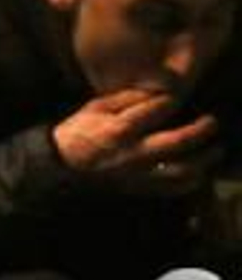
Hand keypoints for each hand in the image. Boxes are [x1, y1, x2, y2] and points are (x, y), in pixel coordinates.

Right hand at [52, 88, 221, 197]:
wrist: (64, 163)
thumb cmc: (79, 130)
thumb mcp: (96, 106)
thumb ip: (126, 98)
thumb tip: (156, 90)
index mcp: (119, 128)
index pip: (156, 110)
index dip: (170, 101)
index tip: (176, 96)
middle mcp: (133, 152)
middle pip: (177, 142)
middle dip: (200, 131)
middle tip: (212, 122)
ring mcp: (139, 173)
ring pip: (182, 171)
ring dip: (204, 160)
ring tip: (215, 150)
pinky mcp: (140, 188)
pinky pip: (173, 188)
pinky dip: (192, 182)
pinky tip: (199, 172)